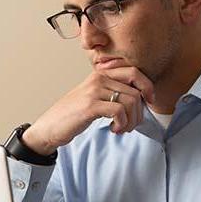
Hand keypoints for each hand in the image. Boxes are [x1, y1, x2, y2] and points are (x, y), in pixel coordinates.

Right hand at [21, 67, 154, 155]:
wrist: (50, 126)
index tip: (150, 102)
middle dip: (139, 112)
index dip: (148, 87)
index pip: (134, 72)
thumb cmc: (74, 114)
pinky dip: (122, 124)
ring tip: (121, 129)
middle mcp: (98, 78)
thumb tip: (141, 98)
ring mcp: (94, 91)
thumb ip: (113, 92)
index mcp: (101, 74)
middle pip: (135, 91)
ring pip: (130, 102)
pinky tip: (114, 129)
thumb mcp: (95, 97)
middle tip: (130, 125)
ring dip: (131, 121)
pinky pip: (119, 111)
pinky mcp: (90, 106)